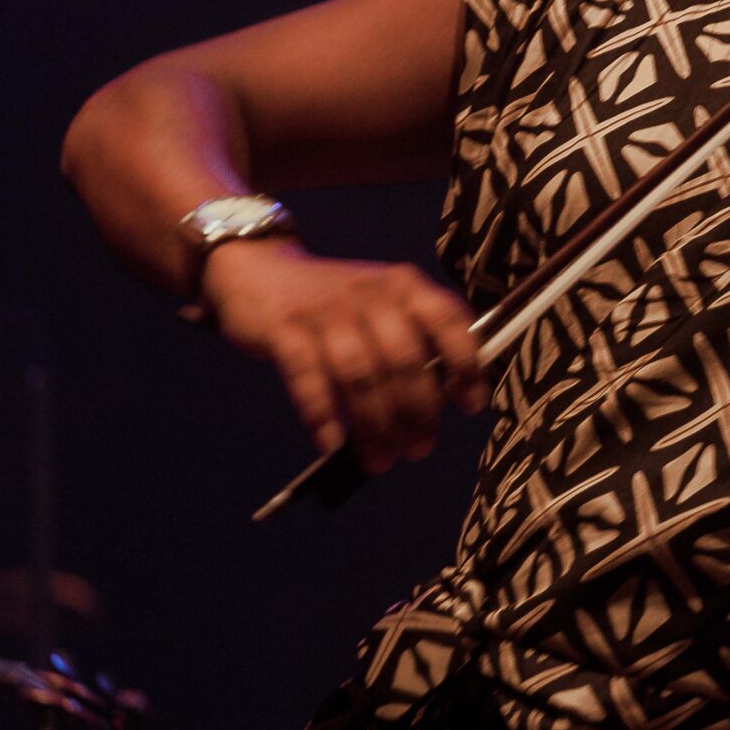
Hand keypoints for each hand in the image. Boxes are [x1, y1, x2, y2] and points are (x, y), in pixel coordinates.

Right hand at [202, 239, 482, 470]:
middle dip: (416, 413)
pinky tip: (331, 442)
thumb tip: (448, 397)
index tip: (469, 405)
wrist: (259, 269)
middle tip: (418, 450)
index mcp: (403, 285)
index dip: (465, 364)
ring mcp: (325, 311)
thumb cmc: (332, 301)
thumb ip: (414, 337)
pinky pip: (307, 376)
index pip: (447, 320)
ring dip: (373, 424)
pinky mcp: (284, 328)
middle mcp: (369, 294)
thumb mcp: (381, 302)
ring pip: (359, 375)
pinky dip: (321, 413)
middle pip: (403, 360)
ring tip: (380, 459)